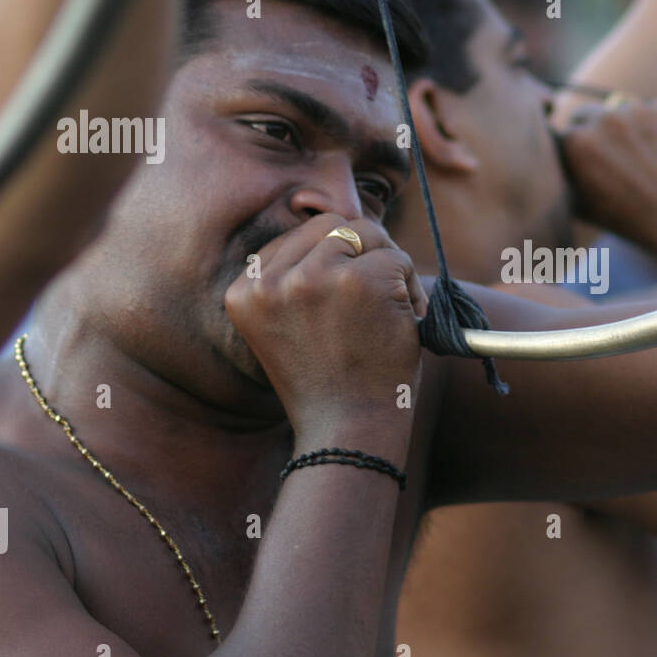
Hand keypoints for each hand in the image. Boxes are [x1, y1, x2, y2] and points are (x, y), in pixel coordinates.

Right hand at [224, 214, 426, 439]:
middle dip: (364, 253)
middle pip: (331, 225)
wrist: (348, 433)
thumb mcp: (288, 327)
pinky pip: (397, 259)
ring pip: (367, 233)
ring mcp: (315, 278)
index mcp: (245, 291)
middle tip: (378, 297)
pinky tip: (404, 324)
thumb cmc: (328, 385)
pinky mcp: (361, 282)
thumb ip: (297, 279)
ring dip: (389, 267)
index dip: (334, 262)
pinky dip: (411, 289)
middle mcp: (271, 280)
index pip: (298, 239)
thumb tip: (335, 224)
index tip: (346, 300)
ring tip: (391, 313)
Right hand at [557, 96, 656, 282]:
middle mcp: (604, 118)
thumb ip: (562, 175)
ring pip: (621, 111)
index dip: (573, 151)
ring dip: (627, 128)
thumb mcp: (581, 205)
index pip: (563, 133)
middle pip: (588, 115)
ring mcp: (638, 109)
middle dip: (595, 133)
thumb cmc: (629, 221)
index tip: (586, 166)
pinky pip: (654, 111)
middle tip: (614, 161)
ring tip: (643, 162)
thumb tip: (552, 157)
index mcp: (576, 142)